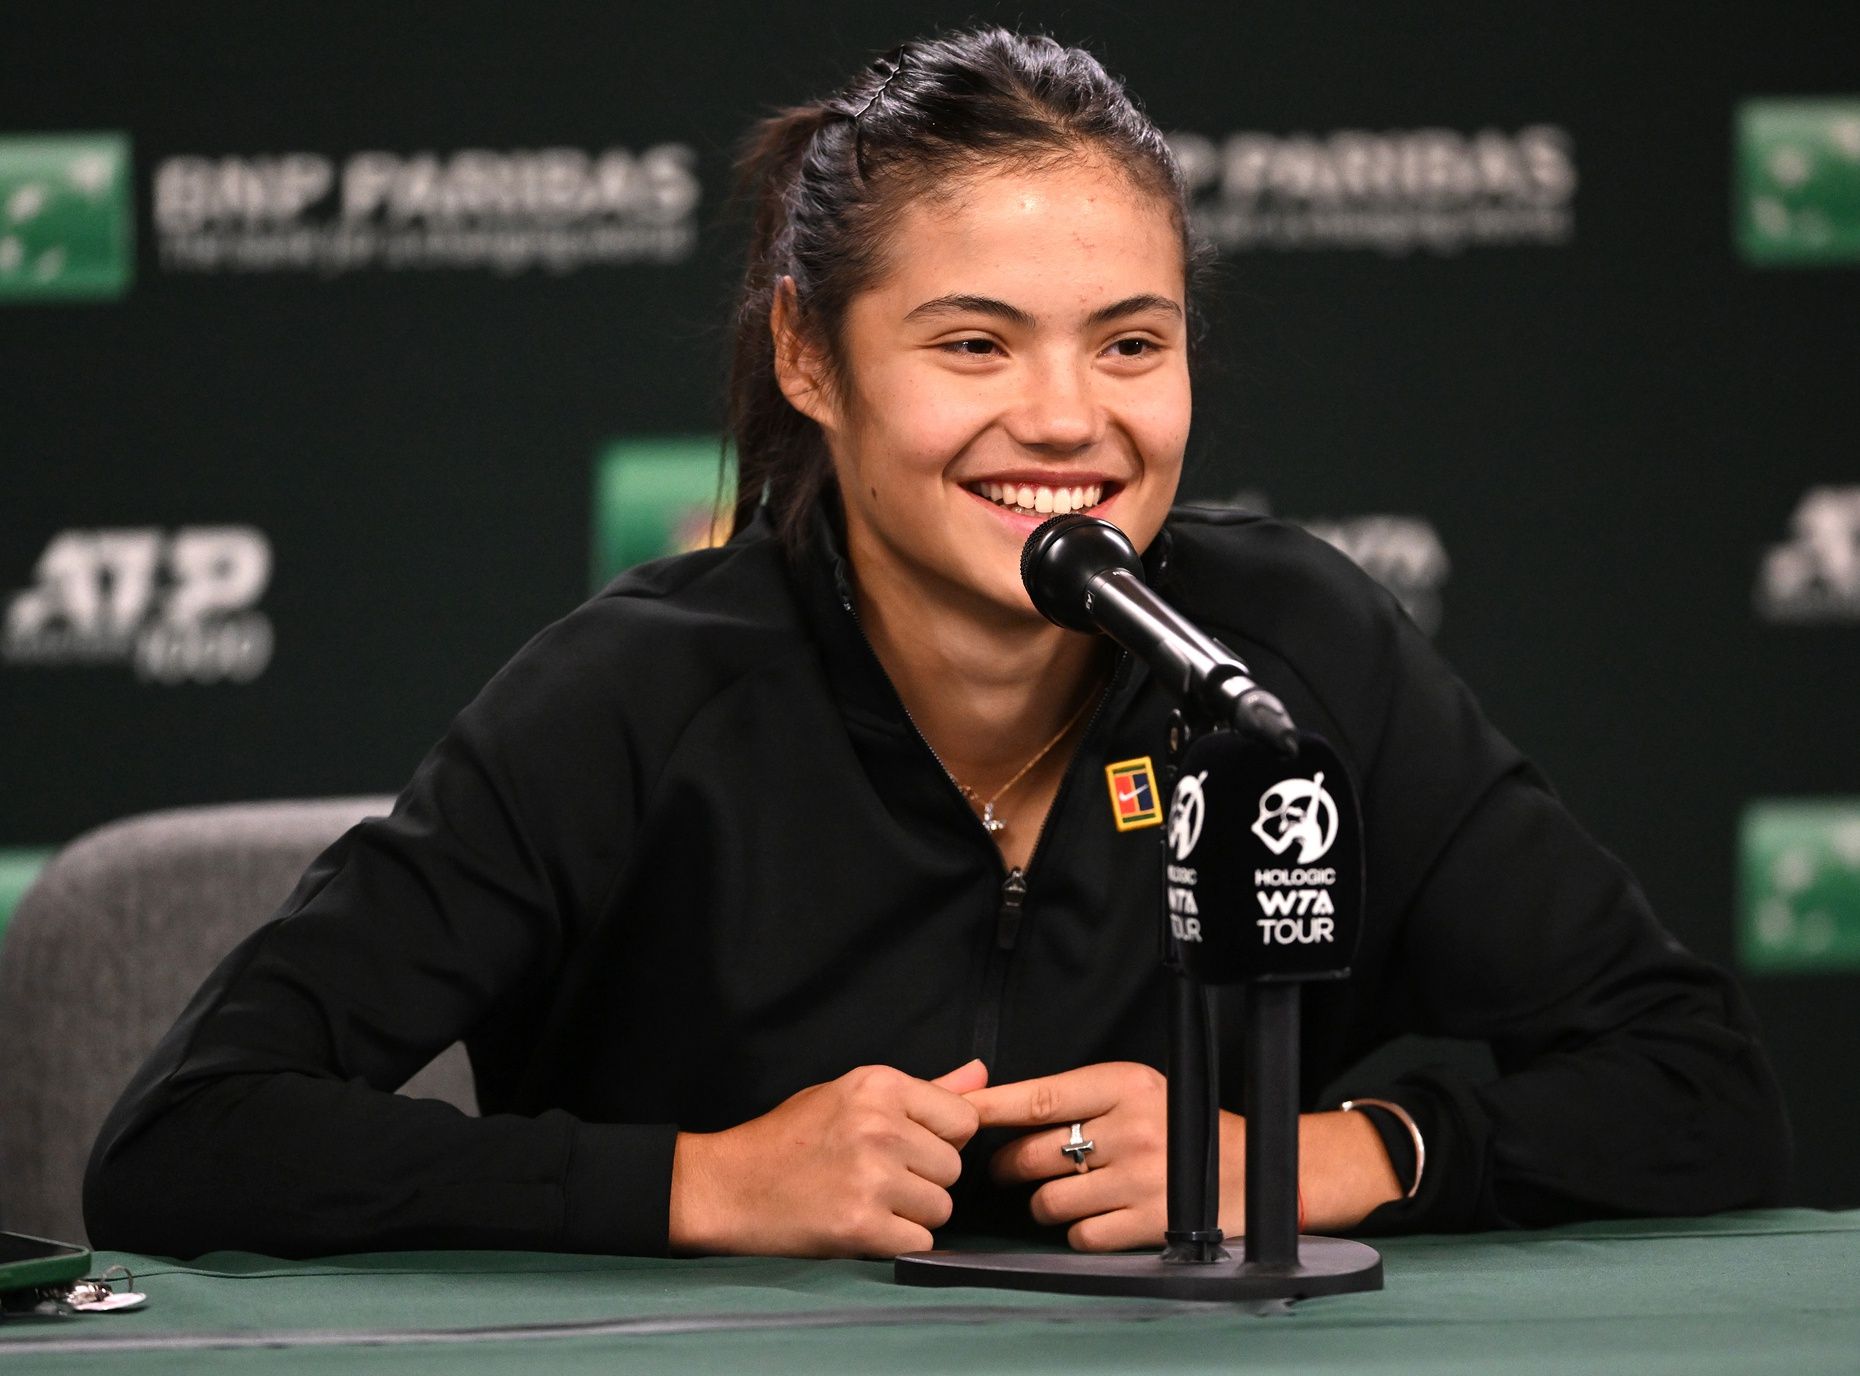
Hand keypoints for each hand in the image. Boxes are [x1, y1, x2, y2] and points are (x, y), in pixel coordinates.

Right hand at [669, 1058, 986, 1257]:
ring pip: (941, 1208)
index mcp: (879, 1085)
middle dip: (925, 1180)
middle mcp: (880, 1126)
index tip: (908, 1148)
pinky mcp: (861, 1224)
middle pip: (954, 1168)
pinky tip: (863, 1227)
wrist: (726, 1185)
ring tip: (868, 1201)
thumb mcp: (849, 1095)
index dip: (942, 1139)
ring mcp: (871, 1176)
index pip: (963, 1119)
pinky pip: (920, 1243)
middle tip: (878, 1179)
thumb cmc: (789, 1139)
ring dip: (913, 1214)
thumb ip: (923, 1090)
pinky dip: (898, 1243)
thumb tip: (982, 1074)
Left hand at [970, 1063, 1407, 1249]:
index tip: (954, 1116)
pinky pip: (1079, 1235)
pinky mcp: (1151, 1223)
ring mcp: (1143, 1178)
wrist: (1261, 1169)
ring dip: (1045, 1202)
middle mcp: (1132, 1128)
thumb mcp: (1138, 1090)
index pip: (1038, 1097)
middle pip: (1033, 1154)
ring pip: (1049, 1200)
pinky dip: (1078, 1231)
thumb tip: (996, 1102)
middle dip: (1013, 1166)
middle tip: (1017, 1167)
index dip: (989, 1109)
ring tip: (1069, 1191)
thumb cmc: (1187, 1125)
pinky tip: (1100, 1216)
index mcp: (1124, 1084)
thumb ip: (1076, 1095)